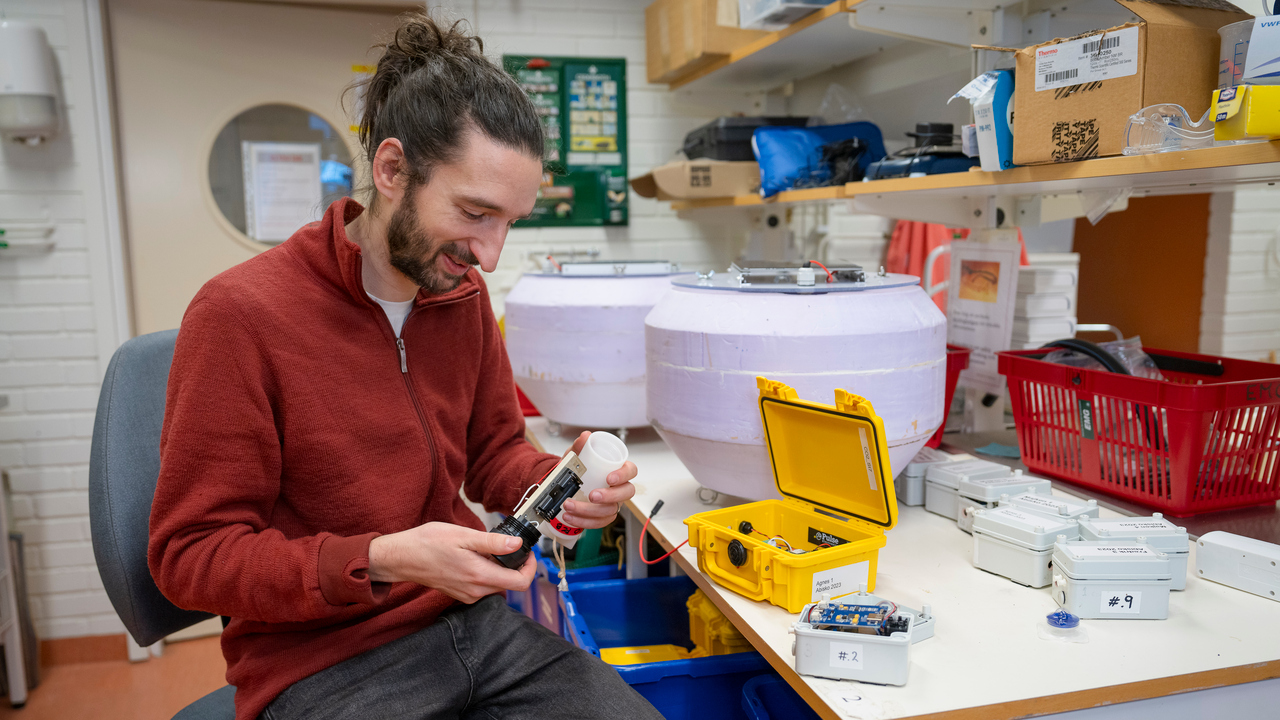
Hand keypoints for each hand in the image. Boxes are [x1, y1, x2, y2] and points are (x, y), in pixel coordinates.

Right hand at [367, 522, 535, 603]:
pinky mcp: (461, 594)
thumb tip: (517, 545)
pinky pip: (483, 587)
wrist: (402, 558)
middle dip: (516, 566)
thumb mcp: (462, 535)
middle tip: (509, 546)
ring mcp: (467, 595)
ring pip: (497, 585)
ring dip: (500, 569)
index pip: (520, 583)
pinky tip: (475, 558)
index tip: (527, 552)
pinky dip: (487, 573)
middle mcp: (475, 591)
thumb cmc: (427, 543)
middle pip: (510, 584)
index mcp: (479, 576)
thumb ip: (492, 543)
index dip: (530, 567)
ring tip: (487, 550)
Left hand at [558, 431, 637, 529]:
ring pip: (610, 511)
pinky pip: (599, 523)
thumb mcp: (576, 456)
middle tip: (592, 495)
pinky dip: (583, 522)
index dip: (623, 475)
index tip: (609, 478)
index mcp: (618, 470)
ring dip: (589, 511)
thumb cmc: (578, 470)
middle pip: (626, 494)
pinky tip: (570, 517)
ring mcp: (613, 504)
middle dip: (610, 496)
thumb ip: (580, 446)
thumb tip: (585, 436)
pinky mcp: (603, 517)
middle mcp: (619, 488)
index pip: (631, 471)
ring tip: (569, 505)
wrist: (566, 486)